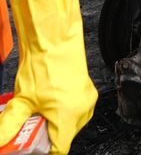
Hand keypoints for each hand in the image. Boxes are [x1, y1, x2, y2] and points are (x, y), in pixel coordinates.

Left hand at [0, 0, 96, 154]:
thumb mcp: (20, 101)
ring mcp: (87, 99)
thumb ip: (8, 126)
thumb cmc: (44, 66)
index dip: (43, 149)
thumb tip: (0, 139)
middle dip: (46, 135)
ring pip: (70, 123)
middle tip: (29, 126)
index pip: (59, 148)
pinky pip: (75, 110)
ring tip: (37, 111)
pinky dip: (61, 111)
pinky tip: (47, 101)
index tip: (31, 146)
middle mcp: (83, 110)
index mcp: (69, 116)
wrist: (54, 41)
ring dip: (54, 122)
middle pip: (64, 136)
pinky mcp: (87, 91)